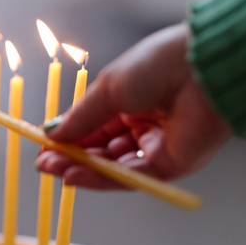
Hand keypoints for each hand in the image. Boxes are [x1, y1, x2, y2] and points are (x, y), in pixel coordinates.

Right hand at [36, 23, 230, 188]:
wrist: (202, 70)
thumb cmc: (157, 66)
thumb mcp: (109, 89)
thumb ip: (81, 117)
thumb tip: (51, 134)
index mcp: (133, 98)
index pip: (96, 125)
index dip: (70, 137)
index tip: (44, 146)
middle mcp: (146, 123)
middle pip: (102, 149)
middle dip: (72, 157)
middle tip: (44, 164)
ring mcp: (158, 145)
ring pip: (114, 165)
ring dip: (83, 169)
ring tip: (54, 170)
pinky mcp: (171, 165)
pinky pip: (131, 176)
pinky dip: (102, 178)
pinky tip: (76, 175)